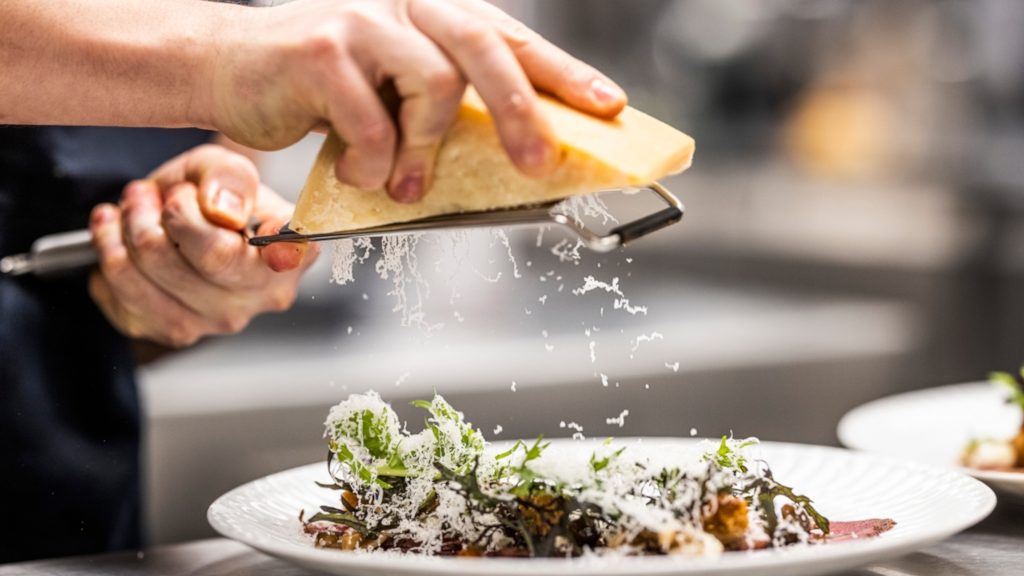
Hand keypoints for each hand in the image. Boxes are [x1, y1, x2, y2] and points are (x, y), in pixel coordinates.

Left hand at [88, 145, 318, 347]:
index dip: (268, 243)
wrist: (179, 218)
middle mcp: (264, 296)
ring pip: (158, 275)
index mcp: (293, 254)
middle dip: (167, 213)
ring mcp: (220, 321)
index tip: (243, 221)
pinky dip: (109, 255)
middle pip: (210, 258)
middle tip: (150, 193)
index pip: (278, 253)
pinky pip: (125, 295)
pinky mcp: (175, 332)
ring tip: (131, 207)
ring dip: (128, 231)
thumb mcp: (224, 168)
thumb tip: (223, 211)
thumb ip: (230, 177)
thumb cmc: (212, 194)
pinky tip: (114, 236)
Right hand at [208, 0, 626, 202]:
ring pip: (433, 86)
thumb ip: (442, 105)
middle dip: (520, 111)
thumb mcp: (392, 88)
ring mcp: (362, 18)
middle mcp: (405, 1)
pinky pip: (374, 124)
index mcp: (432, 9)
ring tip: (406, 184)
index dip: (563, 73)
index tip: (609, 107)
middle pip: (485, 49)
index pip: (510, 38)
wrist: (228, 66)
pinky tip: (359, 173)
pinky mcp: (322, 50)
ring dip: (425, 150)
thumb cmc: (320, 86)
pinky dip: (375, 164)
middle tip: (539, 163)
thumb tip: (512, 151)